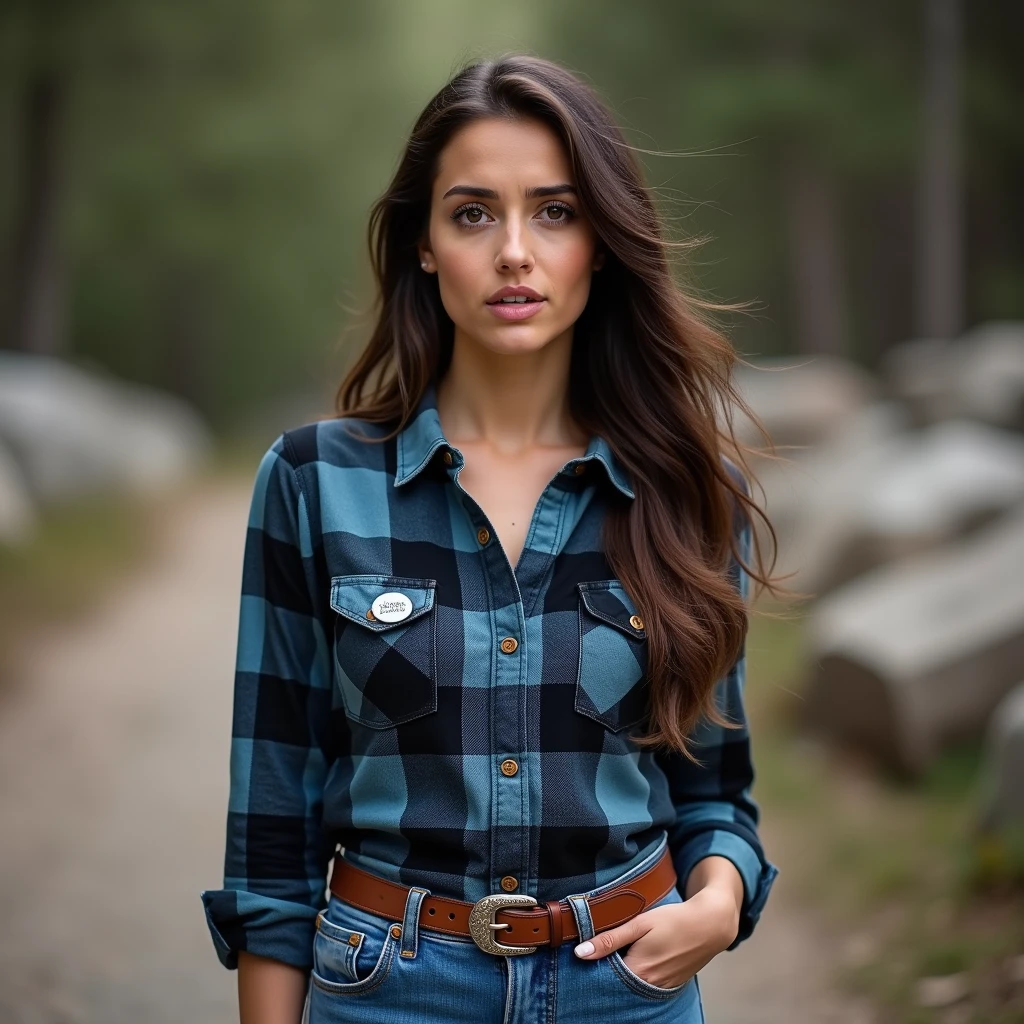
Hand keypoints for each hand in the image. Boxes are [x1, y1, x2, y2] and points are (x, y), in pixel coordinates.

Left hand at [572, 887, 739, 989]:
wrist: (709, 925)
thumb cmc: (674, 920)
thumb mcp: (640, 924)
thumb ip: (610, 939)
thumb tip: (581, 953)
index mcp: (638, 971)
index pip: (604, 977)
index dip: (594, 966)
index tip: (587, 954)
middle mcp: (649, 985)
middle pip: (619, 983)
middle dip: (608, 970)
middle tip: (603, 951)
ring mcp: (662, 988)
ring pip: (633, 985)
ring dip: (625, 972)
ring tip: (624, 953)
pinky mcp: (671, 985)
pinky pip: (648, 985)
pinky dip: (640, 975)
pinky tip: (640, 959)